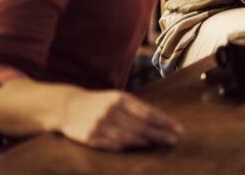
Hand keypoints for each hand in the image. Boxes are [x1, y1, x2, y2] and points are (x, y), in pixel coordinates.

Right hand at [61, 88, 181, 150]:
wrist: (67, 107)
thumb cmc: (98, 102)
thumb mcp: (117, 98)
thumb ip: (135, 107)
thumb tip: (159, 119)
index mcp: (120, 99)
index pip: (148, 113)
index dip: (164, 121)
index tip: (178, 128)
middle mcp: (111, 111)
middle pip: (141, 126)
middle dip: (160, 133)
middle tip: (174, 139)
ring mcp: (100, 125)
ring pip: (129, 137)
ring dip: (147, 141)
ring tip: (160, 143)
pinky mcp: (91, 137)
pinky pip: (114, 144)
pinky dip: (128, 146)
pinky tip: (140, 146)